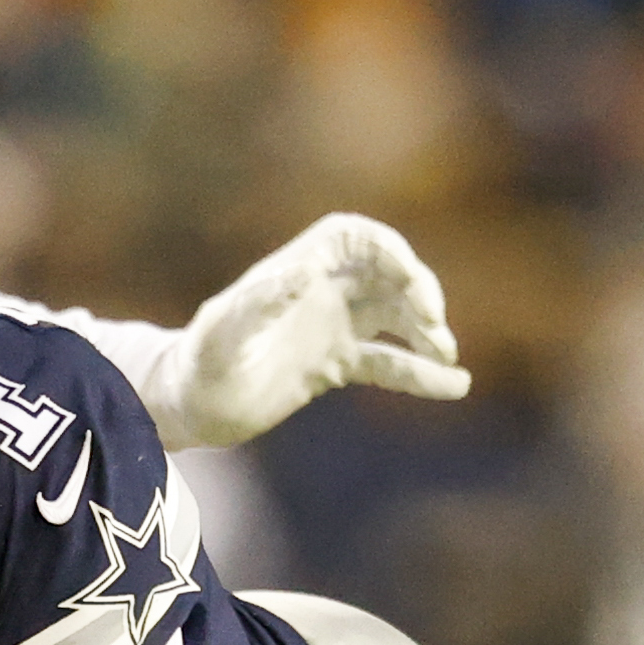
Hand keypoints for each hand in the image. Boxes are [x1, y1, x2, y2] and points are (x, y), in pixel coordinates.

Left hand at [163, 213, 463, 450]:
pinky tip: (455, 385)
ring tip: (446, 354)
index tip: (409, 277)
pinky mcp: (335, 365)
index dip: (389, 249)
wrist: (188, 407)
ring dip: (426, 331)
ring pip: (396, 317)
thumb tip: (303, 272)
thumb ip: (257, 303)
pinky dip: (421, 374)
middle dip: (418, 290)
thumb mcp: (221, 336)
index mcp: (296, 270)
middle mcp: (319, 292)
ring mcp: (331, 327)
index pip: (356, 237)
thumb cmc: (198, 366)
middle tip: (433, 324)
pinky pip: (389, 363)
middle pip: (386, 274)